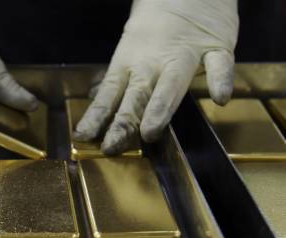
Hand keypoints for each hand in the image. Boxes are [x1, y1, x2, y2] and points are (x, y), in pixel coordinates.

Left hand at [74, 0, 238, 153]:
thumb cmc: (156, 27)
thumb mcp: (131, 51)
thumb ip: (122, 82)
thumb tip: (99, 111)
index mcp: (130, 61)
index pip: (109, 92)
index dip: (96, 116)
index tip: (82, 137)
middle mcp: (153, 61)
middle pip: (136, 94)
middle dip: (123, 121)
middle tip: (111, 146)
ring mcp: (185, 53)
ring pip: (171, 82)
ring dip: (160, 107)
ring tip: (151, 131)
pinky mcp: (216, 46)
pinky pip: (220, 63)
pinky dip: (221, 79)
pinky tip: (220, 98)